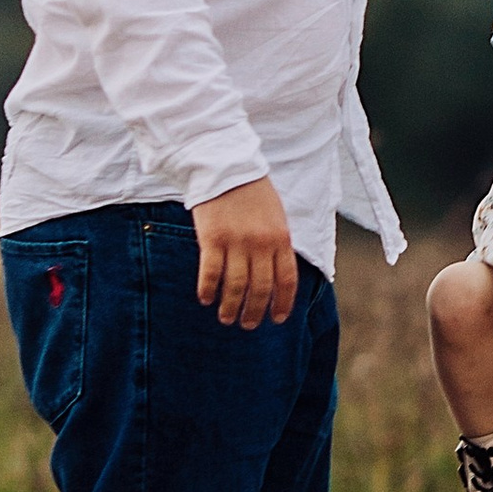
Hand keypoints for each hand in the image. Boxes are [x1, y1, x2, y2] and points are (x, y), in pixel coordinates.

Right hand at [192, 178, 300, 326]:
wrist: (226, 166)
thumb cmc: (252, 191)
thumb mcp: (276, 216)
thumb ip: (277, 244)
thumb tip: (277, 275)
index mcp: (281, 238)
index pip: (286, 280)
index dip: (282, 303)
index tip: (277, 319)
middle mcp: (261, 243)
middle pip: (261, 288)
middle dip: (254, 312)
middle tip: (248, 325)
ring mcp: (236, 242)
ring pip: (236, 286)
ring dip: (231, 307)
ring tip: (226, 318)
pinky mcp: (211, 238)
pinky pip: (210, 273)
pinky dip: (208, 289)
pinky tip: (206, 299)